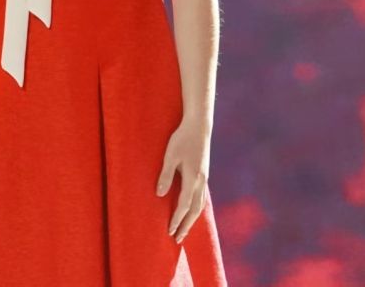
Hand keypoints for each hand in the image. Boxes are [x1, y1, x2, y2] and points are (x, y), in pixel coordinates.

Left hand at [155, 117, 211, 243]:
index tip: (170, 231)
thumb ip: (166, 175)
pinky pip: (202, 197)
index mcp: (193, 178)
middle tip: (177, 239)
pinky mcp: (204, 174)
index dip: (177, 219)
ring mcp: (204, 179)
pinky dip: (197, 208)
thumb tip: (160, 195)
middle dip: (186, 225)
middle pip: (194, 210)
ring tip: (184, 230)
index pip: (184, 205)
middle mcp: (201, 182)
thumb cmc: (182, 138)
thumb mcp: (170, 156)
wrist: (199, 126)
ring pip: (200, 205)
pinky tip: (192, 211)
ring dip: (192, 219)